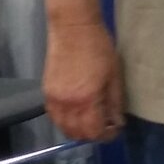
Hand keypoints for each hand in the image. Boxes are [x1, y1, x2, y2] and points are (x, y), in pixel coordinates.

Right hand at [44, 21, 124, 141]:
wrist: (73, 28)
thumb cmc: (99, 48)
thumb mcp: (114, 76)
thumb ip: (115, 103)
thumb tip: (117, 122)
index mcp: (85, 100)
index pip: (94, 132)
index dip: (107, 135)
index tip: (115, 128)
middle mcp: (66, 104)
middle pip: (76, 134)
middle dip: (92, 134)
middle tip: (104, 125)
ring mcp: (53, 99)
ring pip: (63, 127)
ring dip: (77, 129)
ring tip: (91, 119)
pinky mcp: (46, 91)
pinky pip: (54, 116)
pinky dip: (65, 120)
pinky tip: (76, 112)